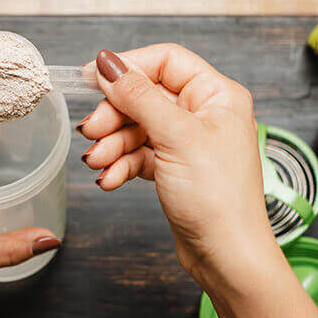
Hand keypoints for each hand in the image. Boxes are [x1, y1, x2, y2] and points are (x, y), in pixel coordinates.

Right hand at [79, 45, 269, 283]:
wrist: (226, 256)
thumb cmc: (219, 199)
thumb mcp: (176, 137)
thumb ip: (139, 96)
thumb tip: (108, 63)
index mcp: (216, 96)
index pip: (165, 61)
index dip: (128, 67)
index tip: (92, 78)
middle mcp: (202, 115)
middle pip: (144, 96)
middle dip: (114, 115)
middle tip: (91, 131)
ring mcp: (186, 143)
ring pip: (137, 128)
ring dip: (112, 144)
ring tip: (98, 163)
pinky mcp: (173, 168)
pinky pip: (138, 154)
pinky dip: (121, 164)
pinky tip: (110, 179)